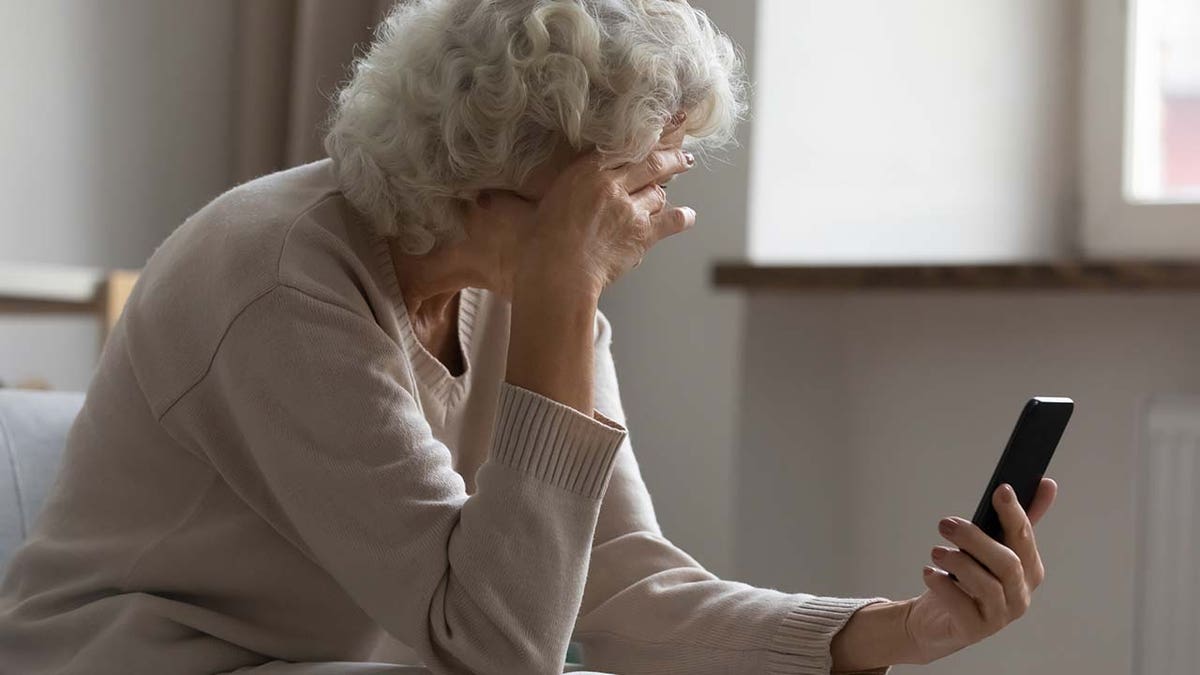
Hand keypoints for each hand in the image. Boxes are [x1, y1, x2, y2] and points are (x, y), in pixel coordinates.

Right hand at [482, 128, 696, 298]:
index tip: (656, 124)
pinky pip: (669, 220)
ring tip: (673, 185)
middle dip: (669, 157)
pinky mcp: (641, 234)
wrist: (556, 275)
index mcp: (583, 171)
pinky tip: (688, 217)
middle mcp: (611, 184)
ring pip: (658, 192)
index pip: (620, 144)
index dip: (642, 135)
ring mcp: (629, 209)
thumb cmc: (534, 248)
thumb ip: (508, 200)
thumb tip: (475, 201)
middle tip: (682, 154)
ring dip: (664, 190)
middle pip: (650, 162)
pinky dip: (680, 218)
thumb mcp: (520, 214)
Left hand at [902, 478, 1057, 664]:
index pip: (1025, 538)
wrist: (936, 619)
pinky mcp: (975, 630)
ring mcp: (1000, 616)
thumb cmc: (966, 580)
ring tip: (936, 552)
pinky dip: (942, 586)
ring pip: (987, 585)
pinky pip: (961, 607)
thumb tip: (1047, 485)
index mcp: (1028, 569)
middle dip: (975, 538)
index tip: (1001, 490)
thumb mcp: (988, 547)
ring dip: (958, 562)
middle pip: (1007, 563)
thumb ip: (1014, 520)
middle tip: (946, 524)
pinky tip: (930, 574)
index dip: (1015, 514)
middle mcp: (1019, 594)